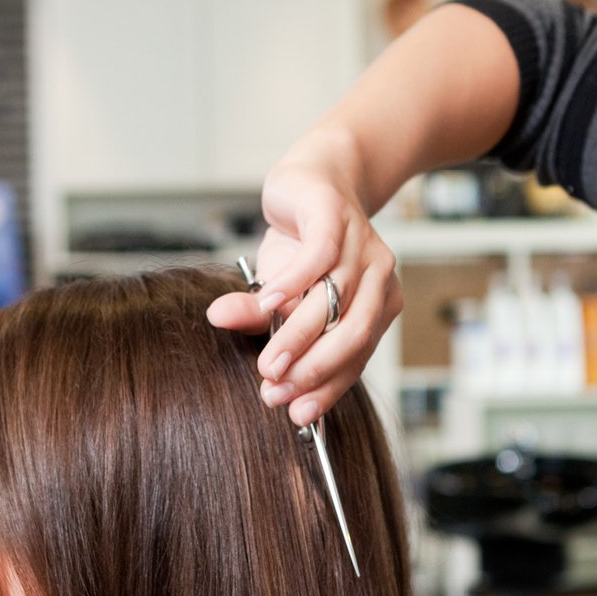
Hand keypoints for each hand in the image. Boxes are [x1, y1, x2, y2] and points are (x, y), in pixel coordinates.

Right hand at [207, 154, 402, 427]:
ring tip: (268, 362)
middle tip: (274, 391)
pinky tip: (267, 303)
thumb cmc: (301, 245)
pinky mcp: (336, 217)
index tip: (297, 416)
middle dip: (313, 370)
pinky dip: (292, 284)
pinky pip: (318, 258)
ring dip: (299, 336)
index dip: (327, 387)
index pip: (356, 357)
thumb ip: (257, 316)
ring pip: (334, 301)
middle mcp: (379, 279)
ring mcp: (362, 245)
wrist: (312, 180)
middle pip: (352, 335)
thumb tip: (217, 322)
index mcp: (376, 305)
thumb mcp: (276, 290)